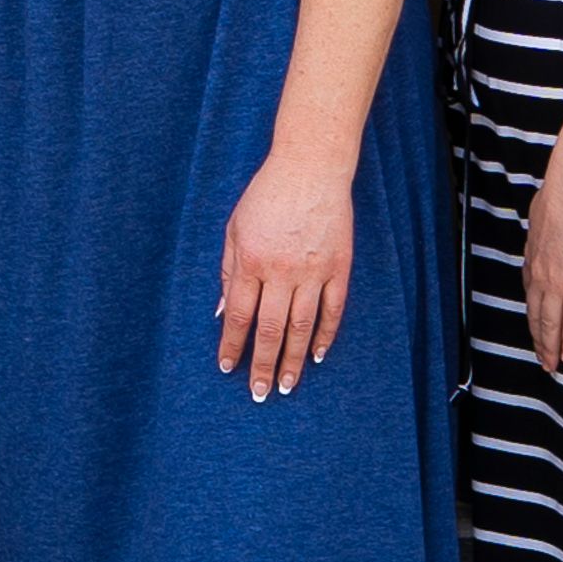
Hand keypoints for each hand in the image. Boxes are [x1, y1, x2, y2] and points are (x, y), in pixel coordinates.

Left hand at [216, 149, 352, 399]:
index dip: (232, 345)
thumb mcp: (235, 228)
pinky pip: (333, 309)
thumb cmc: (266, 196)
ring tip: (286, 386)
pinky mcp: (339, 266)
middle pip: (270, 329)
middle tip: (260, 393)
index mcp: (251, 260)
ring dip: (292, 360)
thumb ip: (229, 272)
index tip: (227, 368)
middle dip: (262, 365)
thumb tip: (223, 313)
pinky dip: (325, 335)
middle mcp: (281, 270)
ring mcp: (313, 270)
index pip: (239, 315)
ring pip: (301, 326)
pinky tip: (316, 356)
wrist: (310, 168)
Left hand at [520, 143, 562, 379]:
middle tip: (540, 360)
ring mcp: (558, 281)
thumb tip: (548, 220)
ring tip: (552, 367)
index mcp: (533, 256)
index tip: (534, 328)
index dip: (532, 315)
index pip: (530, 293)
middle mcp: (540, 274)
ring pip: (550, 324)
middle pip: (535, 315)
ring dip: (550, 348)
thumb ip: (546, 224)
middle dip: (537, 339)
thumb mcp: (544, 211)